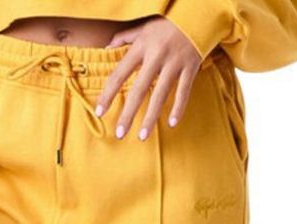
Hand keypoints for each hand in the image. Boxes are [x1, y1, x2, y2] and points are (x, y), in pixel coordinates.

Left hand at [95, 17, 202, 140]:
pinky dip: (178, 108)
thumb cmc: (167, 23)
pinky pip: (184, 92)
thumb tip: (107, 48)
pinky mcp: (191, 67)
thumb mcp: (143, 27)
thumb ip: (124, 37)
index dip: (108, 94)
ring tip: (142, 136)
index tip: (99, 112)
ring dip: (151, 118)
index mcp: (141, 46)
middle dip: (128, 114)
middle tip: (119, 134)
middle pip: (139, 90)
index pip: (119, 73)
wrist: (197, 13)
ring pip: (160, 95)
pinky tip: (172, 124)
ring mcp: (175, 63)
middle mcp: (157, 56)